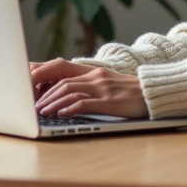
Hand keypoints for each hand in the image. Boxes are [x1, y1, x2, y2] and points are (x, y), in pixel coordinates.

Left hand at [29, 58, 148, 118]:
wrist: (155, 92)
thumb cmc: (131, 92)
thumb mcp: (108, 84)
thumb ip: (89, 87)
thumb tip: (67, 99)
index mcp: (94, 73)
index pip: (62, 72)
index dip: (44, 80)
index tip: (31, 90)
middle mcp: (96, 78)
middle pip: (62, 82)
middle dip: (44, 94)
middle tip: (32, 106)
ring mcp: (103, 89)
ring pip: (70, 92)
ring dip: (53, 103)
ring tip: (42, 112)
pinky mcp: (110, 102)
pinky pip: (85, 103)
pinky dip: (70, 108)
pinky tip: (61, 114)